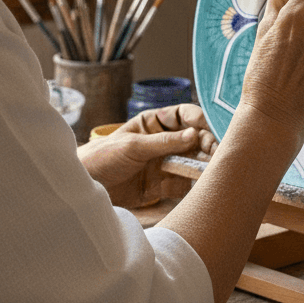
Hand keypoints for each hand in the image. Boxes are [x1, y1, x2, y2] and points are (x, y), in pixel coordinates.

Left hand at [78, 103, 216, 207]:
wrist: (85, 186)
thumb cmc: (102, 157)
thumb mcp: (133, 146)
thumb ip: (164, 142)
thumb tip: (195, 134)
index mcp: (152, 123)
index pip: (183, 116)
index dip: (200, 120)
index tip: (214, 128)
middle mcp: (161, 142)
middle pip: (193, 140)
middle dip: (207, 145)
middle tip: (219, 153)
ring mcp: (162, 163)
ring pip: (191, 162)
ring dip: (204, 166)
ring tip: (217, 171)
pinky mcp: (161, 186)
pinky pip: (183, 184)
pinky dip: (194, 185)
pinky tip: (205, 186)